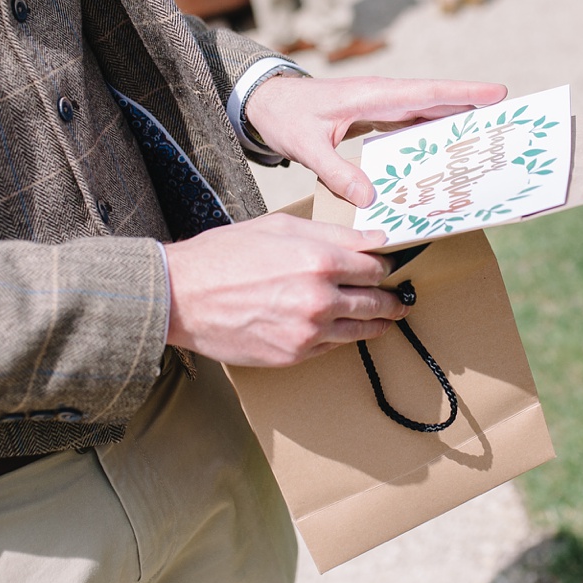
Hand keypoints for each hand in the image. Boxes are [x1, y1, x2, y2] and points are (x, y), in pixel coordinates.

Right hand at [164, 213, 405, 366]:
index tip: (393, 267)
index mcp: (320, 260)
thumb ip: (334, 234)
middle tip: (400, 299)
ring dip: (378, 323)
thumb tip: (374, 241)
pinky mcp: (294, 355)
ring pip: (361, 329)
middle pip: (377, 301)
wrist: (181, 297)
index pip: (376, 266)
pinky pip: (332, 347)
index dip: (387, 266)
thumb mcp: (281, 227)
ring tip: (387, 318)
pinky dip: (342, 337)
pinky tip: (346, 330)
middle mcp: (320, 298)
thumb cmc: (225, 255)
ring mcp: (309, 332)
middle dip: (392, 299)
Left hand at [245, 76, 507, 206]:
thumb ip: (336, 171)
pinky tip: (448, 150)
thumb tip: (370, 198)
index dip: (463, 94)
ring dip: (457, 121)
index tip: (497, 94)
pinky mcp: (376, 116)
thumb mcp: (306, 146)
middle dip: (473, 107)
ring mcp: (381, 105)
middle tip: (510, 119)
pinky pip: (413, 124)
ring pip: (429, 112)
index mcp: (372, 95)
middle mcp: (383, 96)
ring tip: (489, 137)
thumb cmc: (286, 117)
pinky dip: (434, 133)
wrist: (267, 102)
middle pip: (437, 101)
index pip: (426, 94)